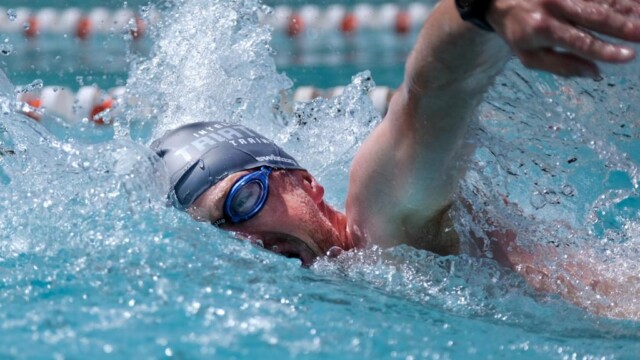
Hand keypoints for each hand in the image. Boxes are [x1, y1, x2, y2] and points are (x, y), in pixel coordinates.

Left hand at [487, 0, 639, 76]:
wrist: (501, 0)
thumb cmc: (518, 32)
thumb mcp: (529, 56)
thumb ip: (560, 66)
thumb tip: (594, 73)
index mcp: (542, 29)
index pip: (580, 42)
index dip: (605, 50)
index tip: (629, 56)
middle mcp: (556, 6)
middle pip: (597, 17)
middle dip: (625, 26)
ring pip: (604, 0)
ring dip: (629, 9)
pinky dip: (621, 0)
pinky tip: (637, 5)